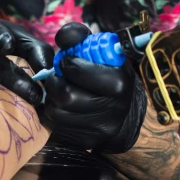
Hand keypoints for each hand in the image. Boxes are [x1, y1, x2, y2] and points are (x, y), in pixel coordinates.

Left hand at [43, 23, 146, 153]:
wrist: (127, 112)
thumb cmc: (110, 73)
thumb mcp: (102, 50)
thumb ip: (80, 37)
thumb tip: (62, 39)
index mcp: (119, 82)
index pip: (77, 71)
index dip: (67, 63)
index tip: (67, 61)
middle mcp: (112, 109)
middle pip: (65, 95)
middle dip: (55, 82)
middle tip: (58, 76)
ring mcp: (100, 129)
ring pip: (57, 112)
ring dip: (52, 99)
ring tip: (60, 90)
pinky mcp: (87, 142)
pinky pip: (57, 127)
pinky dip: (54, 114)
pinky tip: (63, 105)